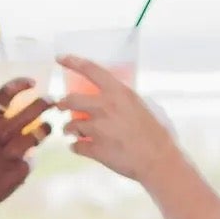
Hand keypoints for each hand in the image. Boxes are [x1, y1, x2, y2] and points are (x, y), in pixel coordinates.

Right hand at [0, 76, 52, 214]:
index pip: (3, 96)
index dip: (19, 85)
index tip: (31, 82)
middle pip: (28, 113)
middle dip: (44, 102)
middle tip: (53, 99)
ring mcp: (10, 156)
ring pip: (37, 135)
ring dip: (46, 127)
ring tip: (48, 124)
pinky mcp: (19, 172)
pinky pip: (32, 159)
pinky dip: (31, 156)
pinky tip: (28, 157)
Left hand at [57, 56, 176, 183]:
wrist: (158, 160)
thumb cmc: (155, 132)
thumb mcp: (139, 105)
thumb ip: (120, 99)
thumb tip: (106, 96)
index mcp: (118, 93)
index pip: (91, 70)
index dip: (73, 62)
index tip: (60, 58)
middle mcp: (105, 107)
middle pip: (70, 100)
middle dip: (62, 104)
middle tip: (61, 107)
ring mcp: (98, 129)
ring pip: (70, 125)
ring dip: (69, 128)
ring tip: (73, 132)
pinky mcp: (95, 149)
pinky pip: (75, 146)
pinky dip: (76, 147)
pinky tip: (81, 147)